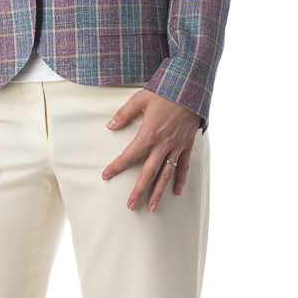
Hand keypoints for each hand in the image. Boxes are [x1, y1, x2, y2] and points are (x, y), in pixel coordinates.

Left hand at [101, 90, 201, 211]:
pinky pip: (184, 167)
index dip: (116, 166)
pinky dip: (181, 180)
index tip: (106, 176)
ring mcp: (176, 147)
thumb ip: (124, 113)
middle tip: (130, 206)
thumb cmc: (165, 92)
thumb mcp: (141, 99)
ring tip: (152, 208)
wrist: (192, 89)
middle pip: (148, 173)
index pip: (129, 155)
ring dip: (158, 192)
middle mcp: (163, 145)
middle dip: (139, 191)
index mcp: (149, 134)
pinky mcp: (187, 146)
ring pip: (166, 175)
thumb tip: (110, 126)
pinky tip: (176, 193)